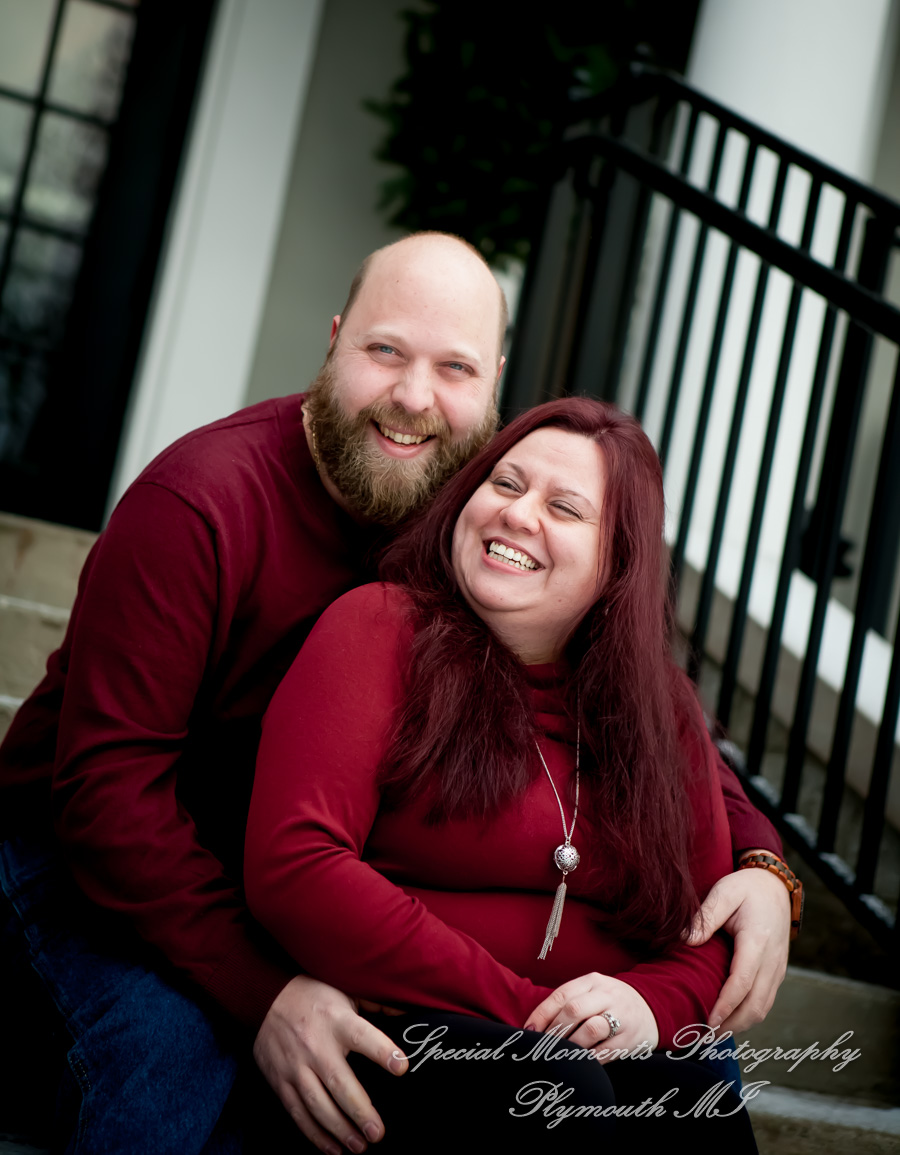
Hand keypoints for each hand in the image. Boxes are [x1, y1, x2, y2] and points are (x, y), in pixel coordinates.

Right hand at [253, 975, 407, 1153]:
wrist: (266, 998)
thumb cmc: (315, 996)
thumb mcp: (346, 992)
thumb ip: (377, 1006)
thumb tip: (408, 1016)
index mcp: (336, 1020)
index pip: (363, 1037)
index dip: (382, 1051)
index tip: (401, 1067)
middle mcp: (315, 1045)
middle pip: (339, 1082)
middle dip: (359, 1111)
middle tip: (378, 1134)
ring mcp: (295, 1066)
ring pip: (317, 1104)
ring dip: (339, 1129)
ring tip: (359, 1146)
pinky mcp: (280, 1080)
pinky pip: (297, 1112)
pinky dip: (314, 1134)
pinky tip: (333, 1147)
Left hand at [525, 972, 658, 1061]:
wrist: (651, 1009)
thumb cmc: (610, 1002)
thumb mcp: (592, 992)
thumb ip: (569, 1002)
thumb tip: (535, 1025)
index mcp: (592, 981)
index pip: (562, 994)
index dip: (542, 1013)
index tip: (529, 1030)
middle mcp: (607, 994)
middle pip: (574, 1009)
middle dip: (554, 1030)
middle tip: (543, 1045)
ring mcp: (621, 1015)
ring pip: (591, 1028)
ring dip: (571, 1044)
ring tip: (559, 1053)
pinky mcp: (630, 1038)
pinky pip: (606, 1050)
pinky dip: (589, 1058)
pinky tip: (579, 1062)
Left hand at [686, 868, 789, 1031]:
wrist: (775, 885)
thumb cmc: (746, 888)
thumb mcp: (724, 892)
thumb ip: (705, 917)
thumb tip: (684, 941)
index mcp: (757, 942)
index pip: (743, 983)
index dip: (725, 1006)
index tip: (707, 1021)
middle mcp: (772, 961)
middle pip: (755, 1005)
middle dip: (731, 1025)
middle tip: (703, 1036)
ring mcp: (777, 969)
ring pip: (763, 1008)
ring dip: (740, 1025)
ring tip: (713, 1033)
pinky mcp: (777, 972)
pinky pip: (766, 1001)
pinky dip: (749, 1016)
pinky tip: (730, 1019)